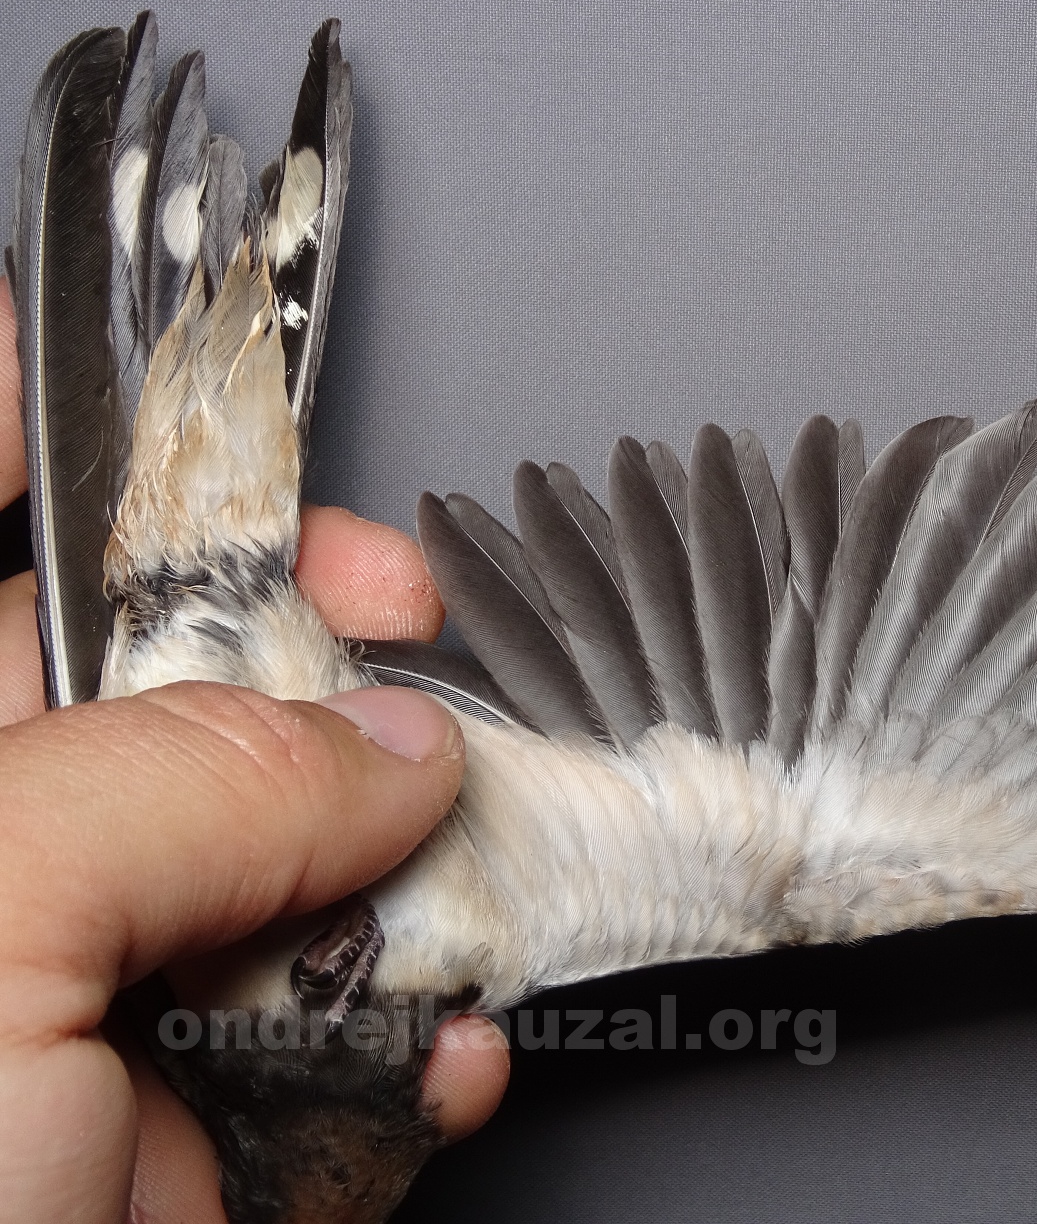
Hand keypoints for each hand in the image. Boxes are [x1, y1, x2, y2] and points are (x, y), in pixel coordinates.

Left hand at [0, 289, 509, 1220]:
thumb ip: (187, 782)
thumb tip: (385, 739)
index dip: (70, 411)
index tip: (222, 405)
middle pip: (154, 673)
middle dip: (310, 659)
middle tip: (402, 644)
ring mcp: (63, 1006)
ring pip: (276, 862)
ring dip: (403, 872)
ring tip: (466, 879)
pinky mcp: (154, 1136)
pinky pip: (321, 1039)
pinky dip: (416, 1042)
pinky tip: (446, 1052)